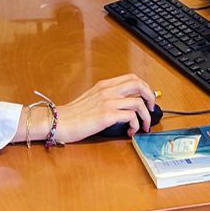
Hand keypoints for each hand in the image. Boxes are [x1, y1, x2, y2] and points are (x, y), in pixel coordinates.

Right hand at [16, 74, 158, 143]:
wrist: (58, 121)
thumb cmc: (73, 114)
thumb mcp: (91, 98)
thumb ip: (107, 96)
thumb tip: (124, 104)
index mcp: (104, 85)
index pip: (132, 78)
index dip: (145, 87)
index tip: (148, 99)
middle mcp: (108, 90)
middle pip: (139, 85)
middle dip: (151, 97)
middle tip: (151, 110)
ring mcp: (107, 102)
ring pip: (139, 102)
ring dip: (146, 116)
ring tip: (143, 126)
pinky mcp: (106, 116)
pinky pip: (131, 117)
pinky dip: (135, 125)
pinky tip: (130, 132)